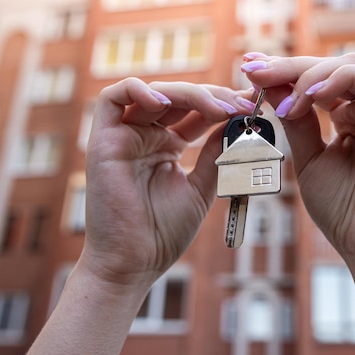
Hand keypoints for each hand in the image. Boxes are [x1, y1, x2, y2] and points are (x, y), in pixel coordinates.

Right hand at [82, 78, 254, 286]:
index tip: (252, 106)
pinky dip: (137, 90)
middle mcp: (145, 136)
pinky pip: (111, 99)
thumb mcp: (201, 188)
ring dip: (187, 94)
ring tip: (216, 108)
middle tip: (241, 104)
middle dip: (213, 96)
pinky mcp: (102, 141)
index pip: (195, 112)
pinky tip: (166, 103)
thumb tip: (237, 124)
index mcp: (167, 146)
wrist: (134, 264)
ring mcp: (124, 136)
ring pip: (153, 93)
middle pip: (178, 98)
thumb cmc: (164, 233)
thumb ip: (215, 155)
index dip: (223, 104)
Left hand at [243, 53, 354, 274]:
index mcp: (350, 117)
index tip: (248, 71)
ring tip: (283, 99)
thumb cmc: (342, 210)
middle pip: (330, 67)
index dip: (282, 72)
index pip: (317, 80)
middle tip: (254, 71)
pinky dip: (338, 81)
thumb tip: (271, 88)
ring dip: (310, 75)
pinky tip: (310, 98)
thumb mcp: (308, 159)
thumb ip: (296, 123)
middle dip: (288, 67)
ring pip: (350, 66)